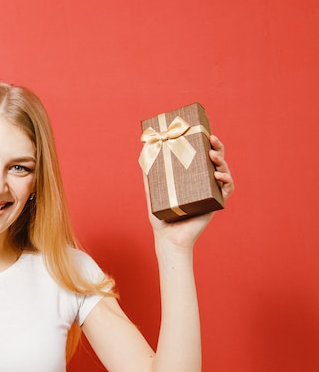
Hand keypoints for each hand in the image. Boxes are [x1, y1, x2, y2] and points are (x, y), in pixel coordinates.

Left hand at [146, 134, 233, 249]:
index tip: (203, 133)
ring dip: (222, 161)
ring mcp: (211, 193)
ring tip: (213, 156)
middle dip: (217, 147)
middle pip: (215, 161)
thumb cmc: (162, 217)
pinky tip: (220, 176)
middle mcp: (203, 184)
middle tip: (212, 138)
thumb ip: (150, 177)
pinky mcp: (215, 204)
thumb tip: (143, 157)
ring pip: (224, 172)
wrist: (169, 238)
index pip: (201, 158)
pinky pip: (227, 190)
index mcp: (191, 179)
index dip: (205, 145)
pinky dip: (227, 181)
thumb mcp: (154, 193)